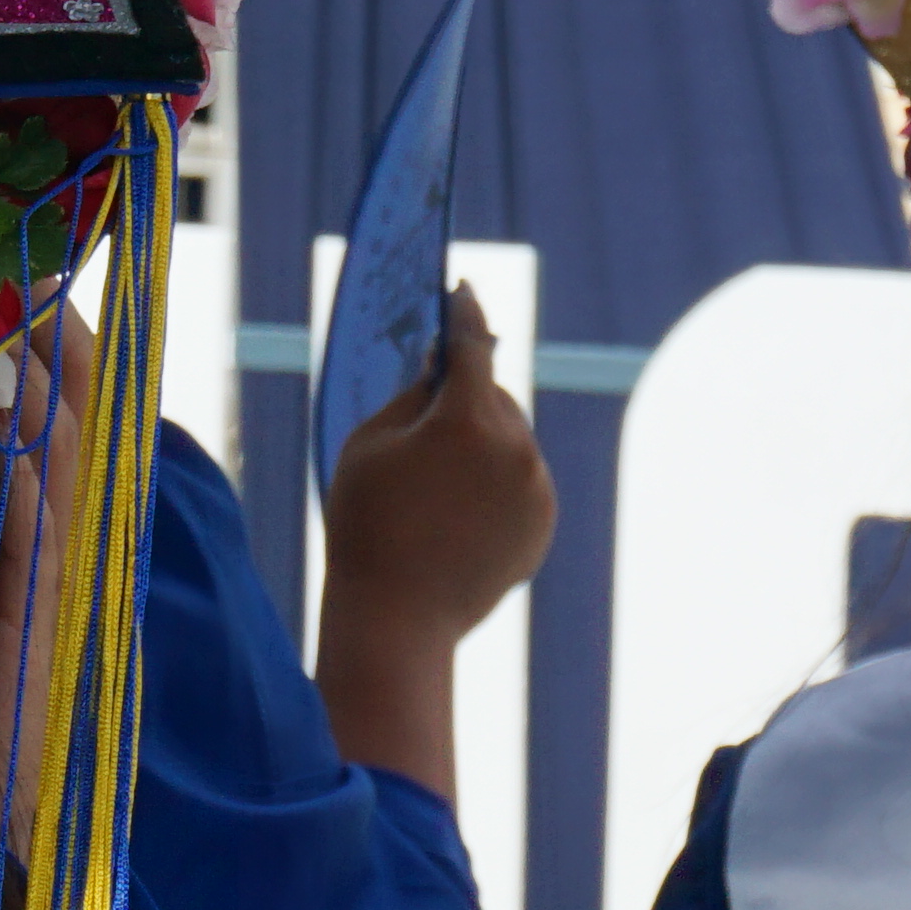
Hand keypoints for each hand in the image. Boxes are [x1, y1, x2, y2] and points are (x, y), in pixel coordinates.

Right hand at [311, 283, 555, 802]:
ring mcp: (536, 489)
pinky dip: (494, 481)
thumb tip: (443, 372)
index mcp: (468, 420)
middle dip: (462, 399)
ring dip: (479, 442)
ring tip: (434, 485)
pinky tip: (455, 512)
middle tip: (424, 423)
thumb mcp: (369, 442)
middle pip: (491, 397)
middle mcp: (515, 449)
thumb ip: (411, 397)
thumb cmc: (367, 523)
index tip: (462, 291)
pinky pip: (520, 481)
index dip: (464, 314)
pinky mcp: (543, 523)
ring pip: (509, 439)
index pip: (472, 346)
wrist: (397, 618)